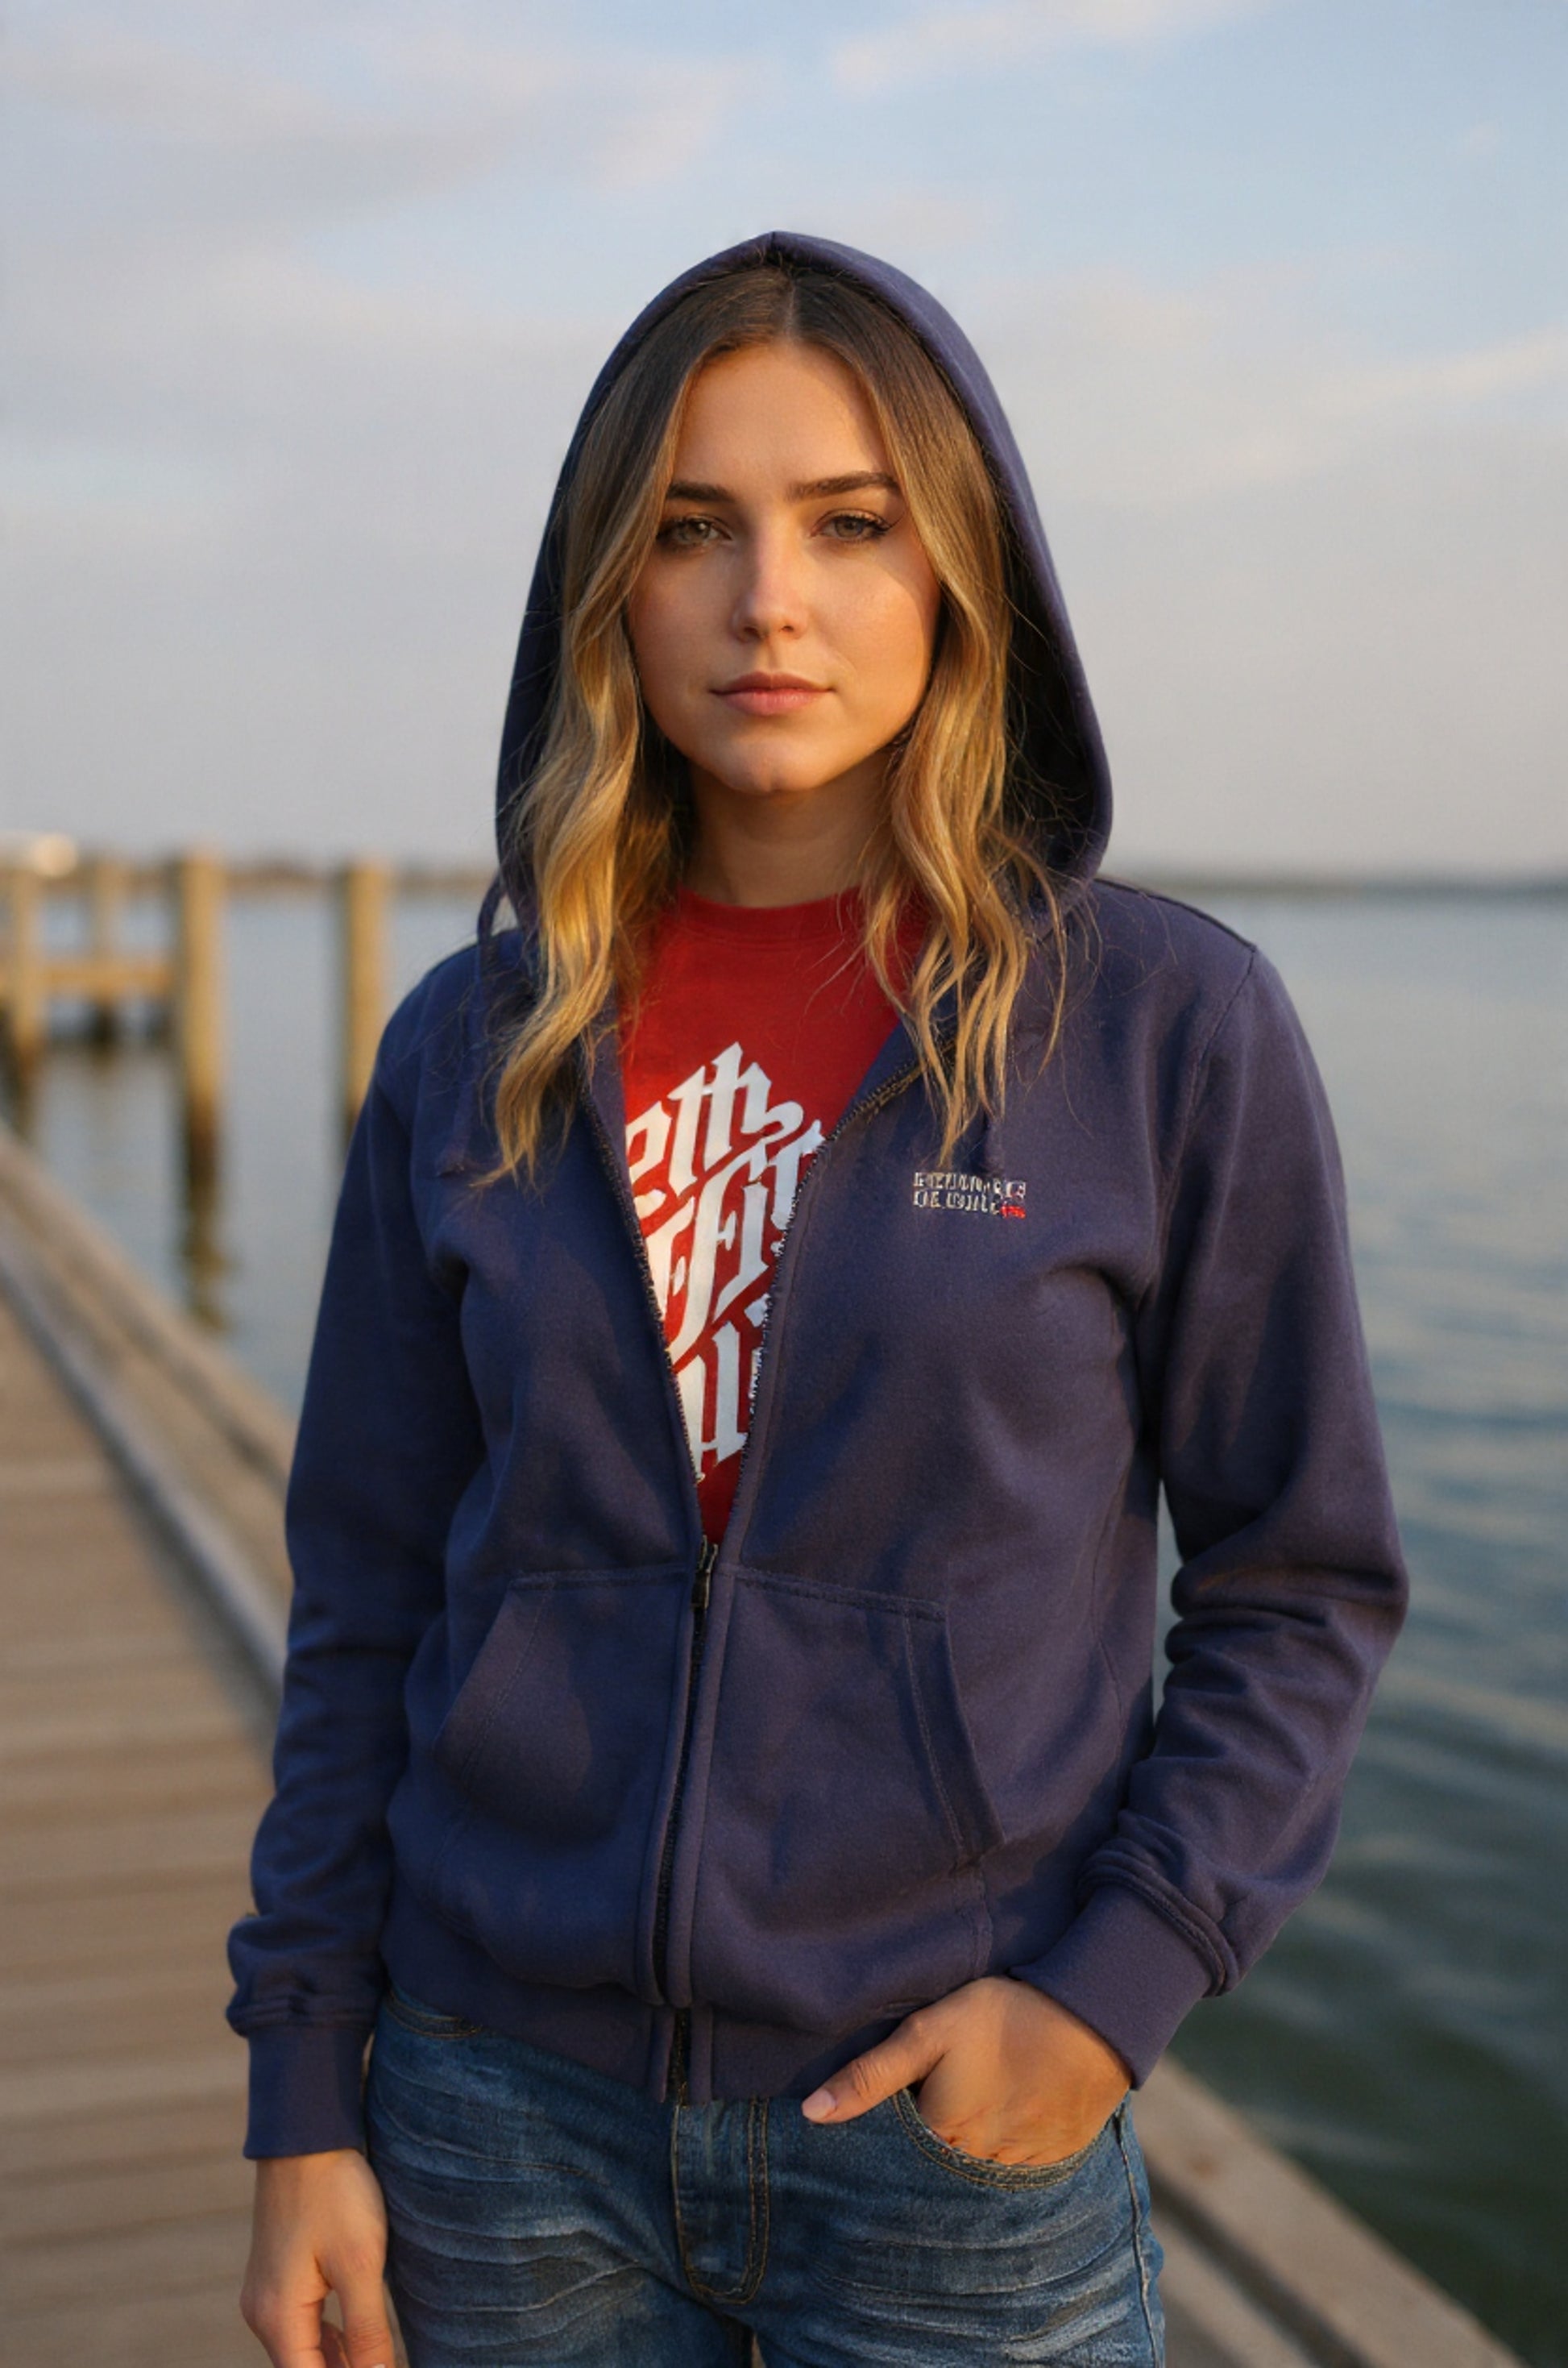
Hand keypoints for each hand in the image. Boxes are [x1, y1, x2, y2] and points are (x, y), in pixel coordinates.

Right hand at [241, 2149, 395, 2367]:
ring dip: (338, 2363)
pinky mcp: (276, 2275)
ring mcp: (265, 2294)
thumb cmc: (335, 2193)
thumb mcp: (360, 2264)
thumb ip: (368, 2330)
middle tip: (386, 2363)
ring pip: (302, 2350)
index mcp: (278, 2318)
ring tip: (377, 2358)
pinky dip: (328, 2339)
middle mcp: (262, 2314)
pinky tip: (355, 2339)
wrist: (305, 2135)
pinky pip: (300, 2324)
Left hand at [800, 1976, 1130, 2166]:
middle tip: (934, 2110)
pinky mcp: (1055, 2158)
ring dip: (968, 2153)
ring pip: (979, 2172)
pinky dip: (1006, 2152)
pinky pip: (1018, 2170)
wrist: (1093, 2017)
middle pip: (939, 2171)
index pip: (900, 2159)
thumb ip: (870, 2075)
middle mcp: (979, 2164)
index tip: (890, 2120)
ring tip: (968, 2115)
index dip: (892, 2141)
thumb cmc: (1004, 2016)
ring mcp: (1021, 2166)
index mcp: (942, 2135)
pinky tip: (1007, 2119)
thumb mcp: (928, 2032)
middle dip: (928, 2153)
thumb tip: (811, 2114)